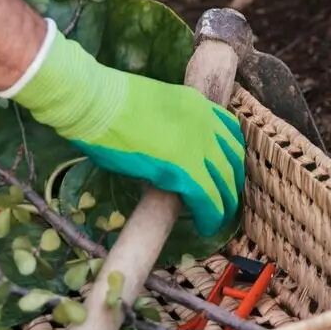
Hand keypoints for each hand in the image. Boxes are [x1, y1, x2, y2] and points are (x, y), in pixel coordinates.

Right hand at [5, 23, 244, 237]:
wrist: (98, 103)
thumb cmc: (110, 103)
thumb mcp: (153, 106)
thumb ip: (168, 125)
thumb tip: (165, 148)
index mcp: (197, 104)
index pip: (229, 132)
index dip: (230, 156)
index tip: (226, 171)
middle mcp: (205, 123)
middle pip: (232, 159)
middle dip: (231, 182)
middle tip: (227, 199)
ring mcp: (198, 146)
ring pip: (224, 182)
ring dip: (225, 203)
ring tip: (219, 219)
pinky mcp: (185, 170)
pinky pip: (208, 199)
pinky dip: (211, 215)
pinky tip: (206, 226)